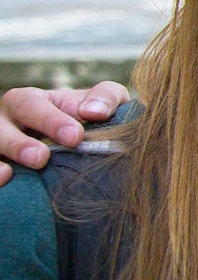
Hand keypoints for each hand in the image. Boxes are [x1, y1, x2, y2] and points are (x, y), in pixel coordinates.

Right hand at [0, 84, 131, 173]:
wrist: (82, 143)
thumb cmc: (90, 116)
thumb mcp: (104, 99)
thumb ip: (105, 97)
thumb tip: (95, 112)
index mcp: (30, 101)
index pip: (32, 106)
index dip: (50, 121)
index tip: (75, 137)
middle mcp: (7, 122)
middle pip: (2, 129)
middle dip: (19, 144)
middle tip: (40, 158)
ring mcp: (0, 146)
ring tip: (8, 174)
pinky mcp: (1, 165)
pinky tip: (4, 182)